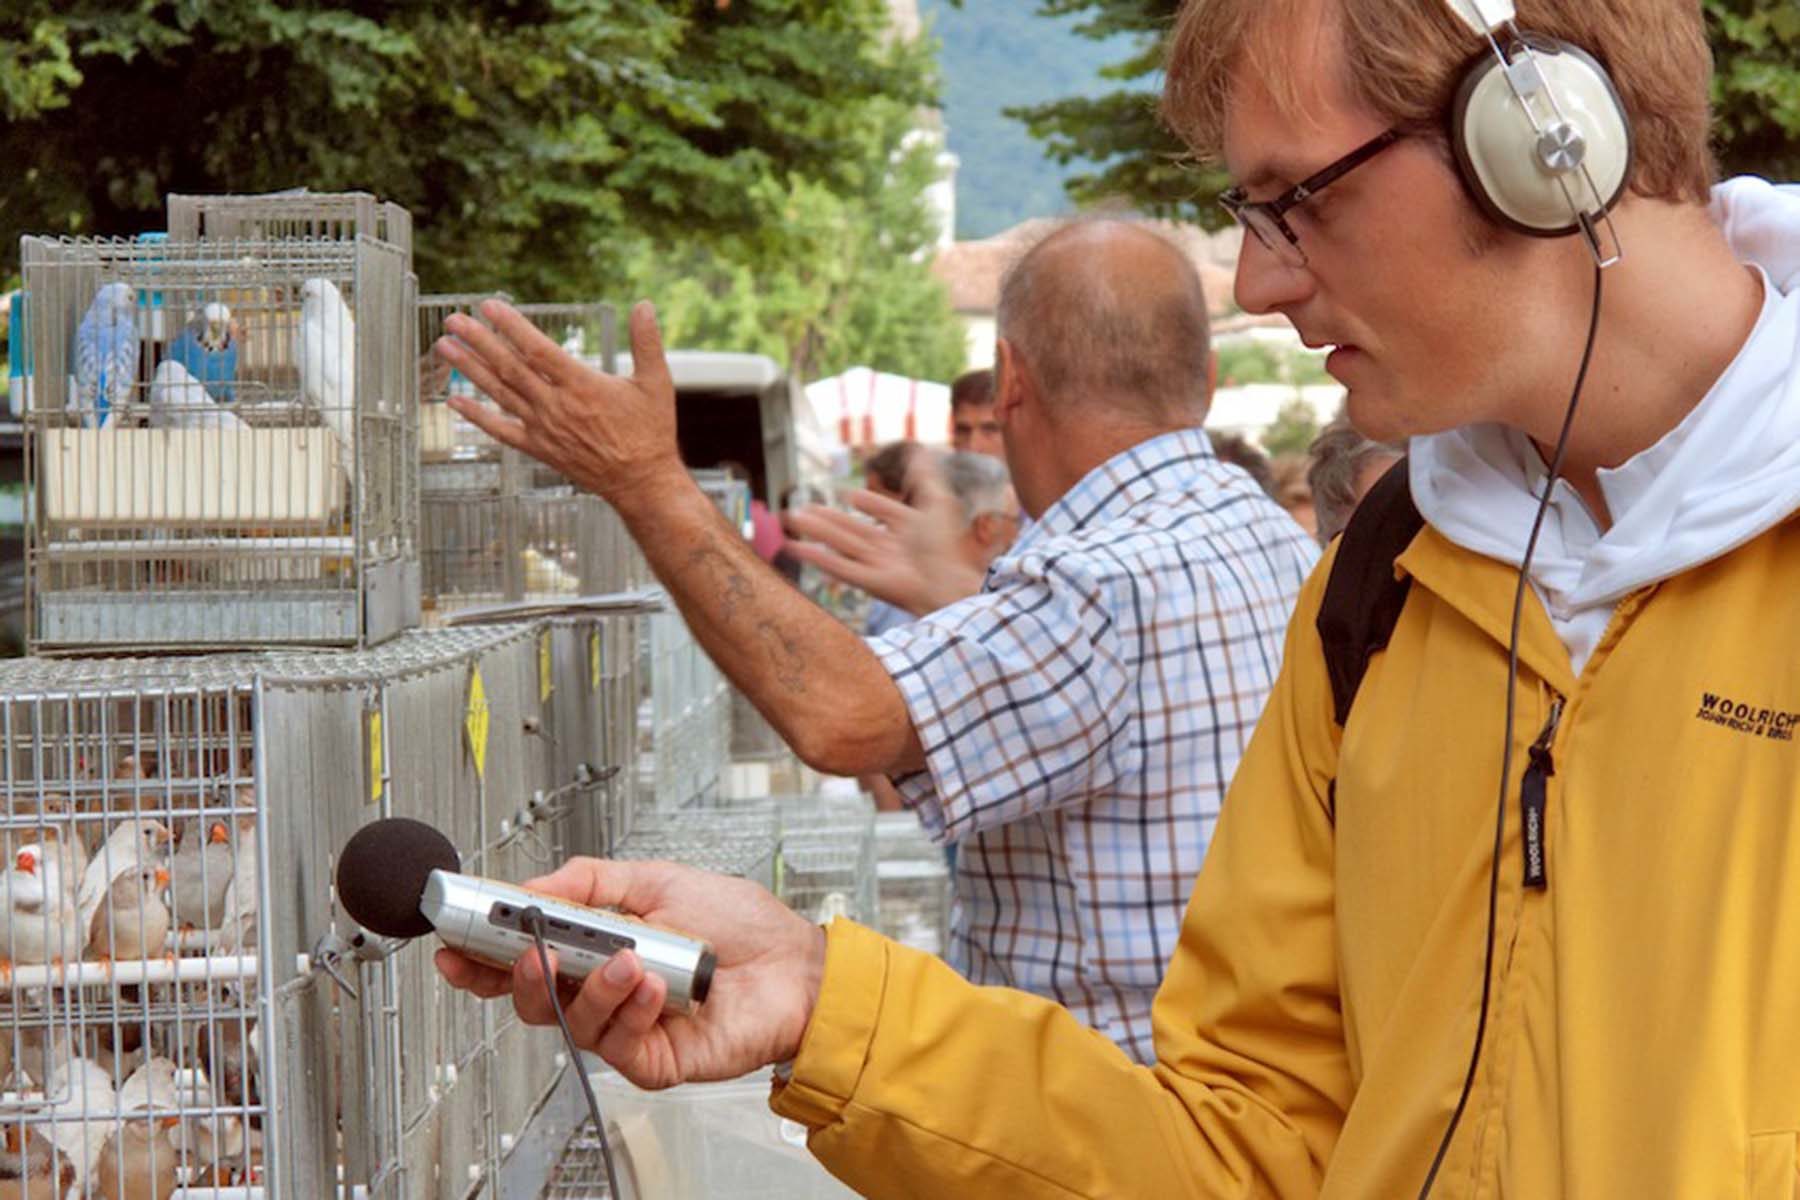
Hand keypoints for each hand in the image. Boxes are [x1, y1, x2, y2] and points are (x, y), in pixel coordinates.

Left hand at [434, 300, 684, 501]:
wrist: (641, 482)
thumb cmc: (650, 433)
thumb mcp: (656, 382)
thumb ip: (646, 342)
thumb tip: (644, 305)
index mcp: (581, 385)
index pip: (536, 349)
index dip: (510, 326)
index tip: (488, 307)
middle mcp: (555, 405)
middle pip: (509, 367)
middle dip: (478, 341)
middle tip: (453, 321)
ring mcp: (543, 428)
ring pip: (499, 393)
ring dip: (470, 369)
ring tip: (445, 348)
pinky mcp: (539, 448)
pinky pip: (501, 431)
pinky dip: (477, 416)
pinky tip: (456, 401)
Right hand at [434, 858, 825, 1088]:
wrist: (796, 966)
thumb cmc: (739, 924)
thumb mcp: (656, 879)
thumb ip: (588, 882)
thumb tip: (529, 889)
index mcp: (596, 944)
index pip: (523, 954)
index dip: (482, 954)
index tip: (455, 941)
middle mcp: (604, 988)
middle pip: (531, 997)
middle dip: (516, 976)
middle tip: (526, 952)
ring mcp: (627, 1025)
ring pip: (571, 1021)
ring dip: (592, 986)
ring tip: (626, 959)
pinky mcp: (653, 1058)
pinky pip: (618, 1046)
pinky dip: (630, 1012)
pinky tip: (653, 987)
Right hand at [785, 465, 983, 615]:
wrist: (944, 583)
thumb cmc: (944, 546)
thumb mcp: (937, 501)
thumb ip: (924, 475)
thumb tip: (919, 450)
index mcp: (910, 529)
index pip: (885, 512)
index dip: (870, 503)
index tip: (851, 495)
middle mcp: (891, 547)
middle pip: (852, 529)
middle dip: (827, 518)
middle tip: (803, 507)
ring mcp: (877, 565)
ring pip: (840, 544)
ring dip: (816, 531)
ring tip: (793, 518)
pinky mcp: (867, 582)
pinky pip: (838, 567)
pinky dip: (817, 557)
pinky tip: (797, 547)